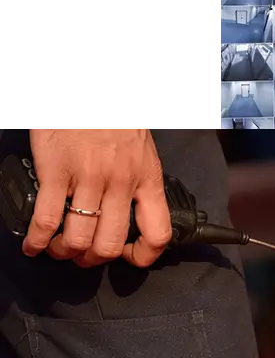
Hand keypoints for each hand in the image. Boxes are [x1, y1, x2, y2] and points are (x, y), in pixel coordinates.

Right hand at [24, 128, 172, 267]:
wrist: (90, 97)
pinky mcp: (57, 172)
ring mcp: (88, 179)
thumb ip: (139, 185)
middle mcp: (121, 183)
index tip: (127, 257)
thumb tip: (133, 218)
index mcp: (147, 180)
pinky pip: (48, 219)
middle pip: (109, 244)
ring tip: (58, 249)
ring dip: (65, 252)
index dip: (142, 256)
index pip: (158, 233)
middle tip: (83, 258)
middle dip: (93, 260)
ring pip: (78, 237)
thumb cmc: (115, 123)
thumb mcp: (142, 155)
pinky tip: (34, 245)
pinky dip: (38, 240)